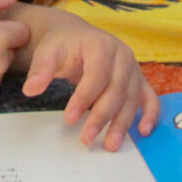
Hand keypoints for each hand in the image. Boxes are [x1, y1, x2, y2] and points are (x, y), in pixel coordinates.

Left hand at [21, 11, 158, 150]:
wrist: (77, 36)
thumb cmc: (62, 45)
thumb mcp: (47, 52)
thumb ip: (40, 70)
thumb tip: (31, 90)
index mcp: (100, 45)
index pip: (96, 75)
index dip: (84, 98)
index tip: (69, 120)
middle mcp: (122, 55)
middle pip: (116, 89)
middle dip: (102, 116)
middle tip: (86, 139)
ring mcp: (133, 68)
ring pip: (132, 98)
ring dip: (123, 123)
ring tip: (109, 145)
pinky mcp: (139, 80)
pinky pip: (150, 97)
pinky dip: (150, 114)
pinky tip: (143, 132)